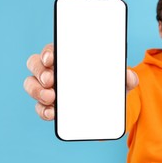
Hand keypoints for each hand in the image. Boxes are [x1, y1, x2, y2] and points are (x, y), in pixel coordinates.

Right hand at [24, 43, 138, 119]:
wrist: (109, 109)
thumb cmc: (110, 86)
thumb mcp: (121, 81)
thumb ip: (128, 78)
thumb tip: (129, 76)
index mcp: (69, 59)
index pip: (53, 50)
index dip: (48, 52)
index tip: (52, 58)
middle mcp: (55, 71)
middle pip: (36, 64)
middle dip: (40, 71)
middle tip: (50, 79)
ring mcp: (50, 89)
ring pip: (32, 85)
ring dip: (36, 90)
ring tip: (50, 97)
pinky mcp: (50, 107)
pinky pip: (40, 107)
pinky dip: (43, 110)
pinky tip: (52, 113)